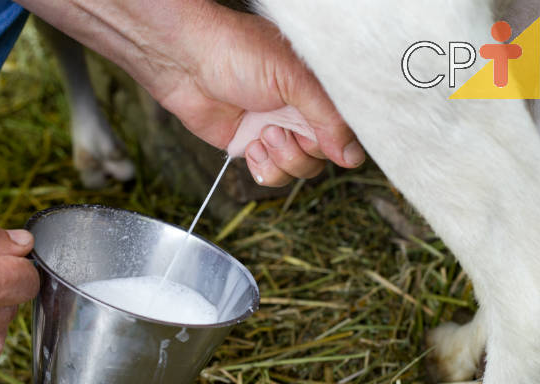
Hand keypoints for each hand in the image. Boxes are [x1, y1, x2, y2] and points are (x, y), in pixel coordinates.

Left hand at [153, 6, 364, 185]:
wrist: (187, 62)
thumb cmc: (239, 52)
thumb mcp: (295, 79)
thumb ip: (328, 118)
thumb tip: (352, 156)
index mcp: (319, 91)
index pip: (346, 131)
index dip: (336, 142)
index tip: (319, 139)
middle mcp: (301, 113)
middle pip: (322, 157)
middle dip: (301, 151)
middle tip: (278, 129)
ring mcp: (277, 131)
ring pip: (299, 170)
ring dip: (282, 160)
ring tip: (262, 135)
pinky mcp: (252, 146)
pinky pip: (271, 175)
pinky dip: (263, 168)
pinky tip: (251, 146)